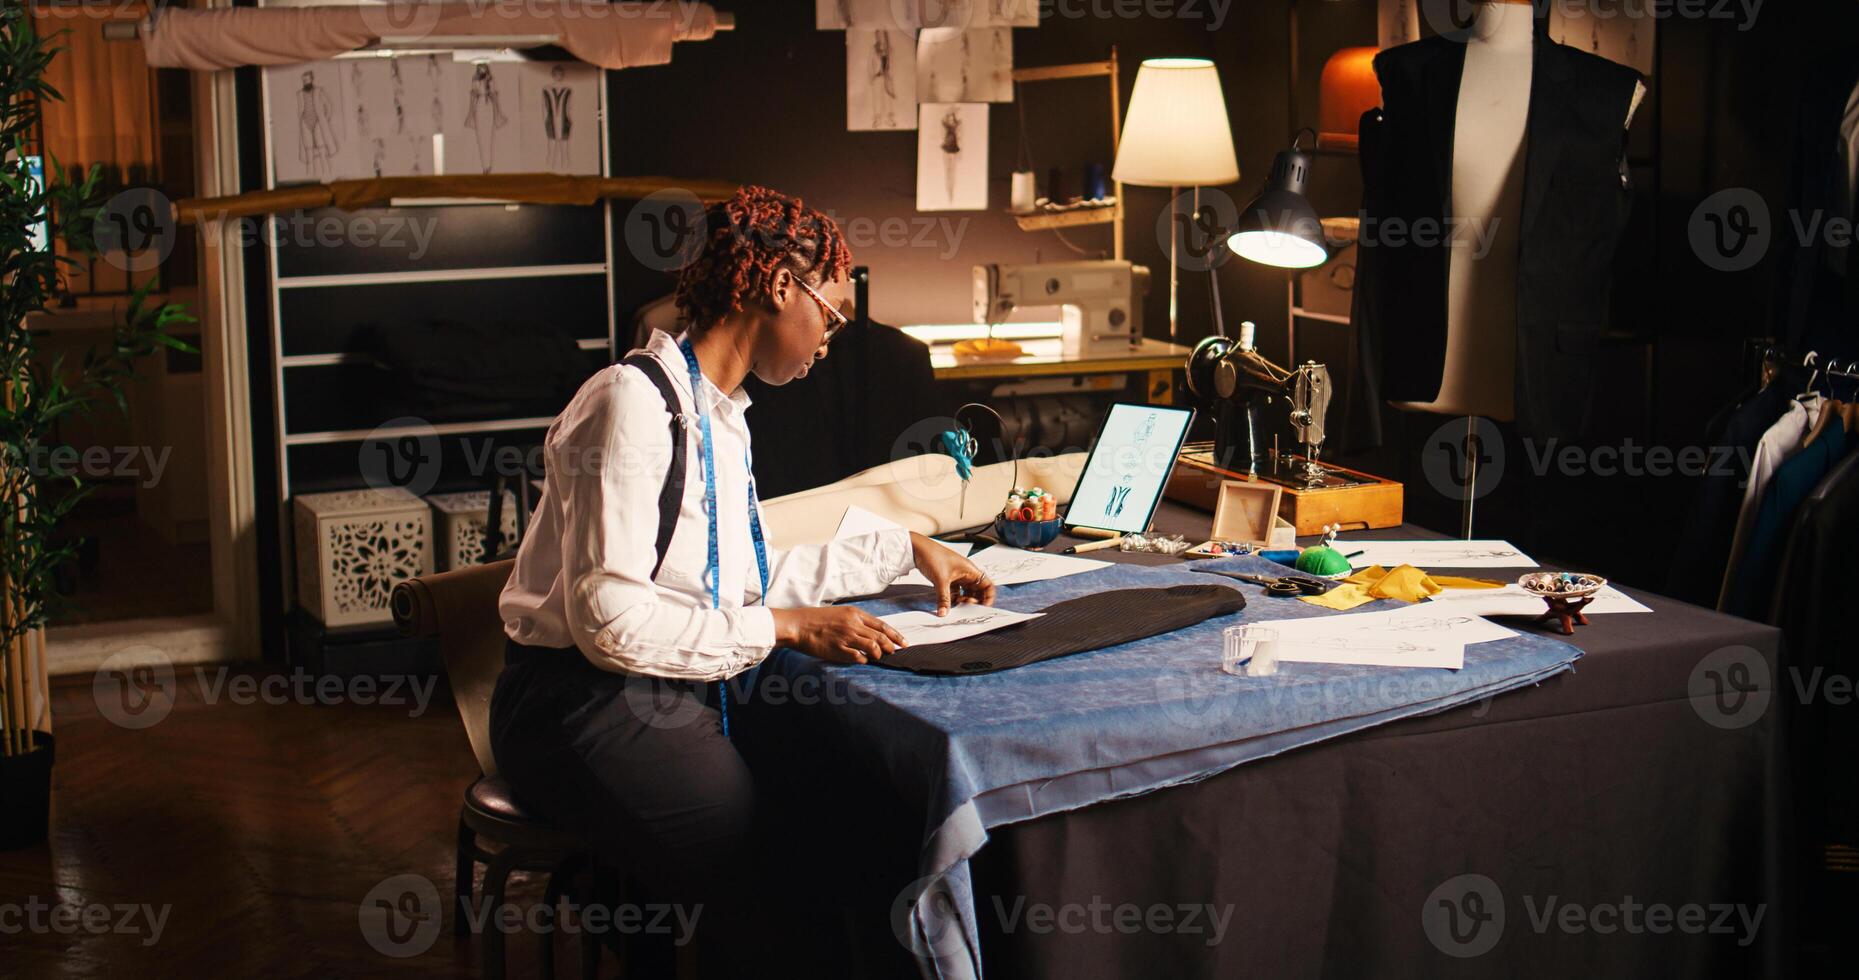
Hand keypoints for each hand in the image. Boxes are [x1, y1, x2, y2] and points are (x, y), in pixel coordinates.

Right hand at [770, 606, 906, 664]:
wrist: (798, 625)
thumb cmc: (817, 619)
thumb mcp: (840, 613)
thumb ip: (856, 621)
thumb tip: (873, 632)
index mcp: (854, 614)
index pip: (882, 625)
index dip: (895, 635)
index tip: (904, 642)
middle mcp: (853, 625)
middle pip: (881, 637)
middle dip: (891, 646)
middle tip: (894, 652)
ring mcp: (846, 637)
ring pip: (873, 647)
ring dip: (878, 654)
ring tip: (877, 657)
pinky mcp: (838, 649)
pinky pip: (858, 658)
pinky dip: (863, 660)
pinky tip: (862, 660)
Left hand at [910, 531, 995, 615]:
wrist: (917, 548)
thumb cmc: (932, 556)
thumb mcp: (941, 580)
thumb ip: (944, 598)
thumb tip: (944, 613)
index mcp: (970, 570)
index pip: (987, 585)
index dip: (988, 597)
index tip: (984, 608)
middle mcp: (966, 573)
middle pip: (978, 591)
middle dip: (975, 601)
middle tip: (968, 609)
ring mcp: (957, 576)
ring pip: (966, 592)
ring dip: (964, 601)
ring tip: (959, 608)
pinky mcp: (947, 579)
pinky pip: (955, 592)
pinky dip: (954, 599)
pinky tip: (949, 605)